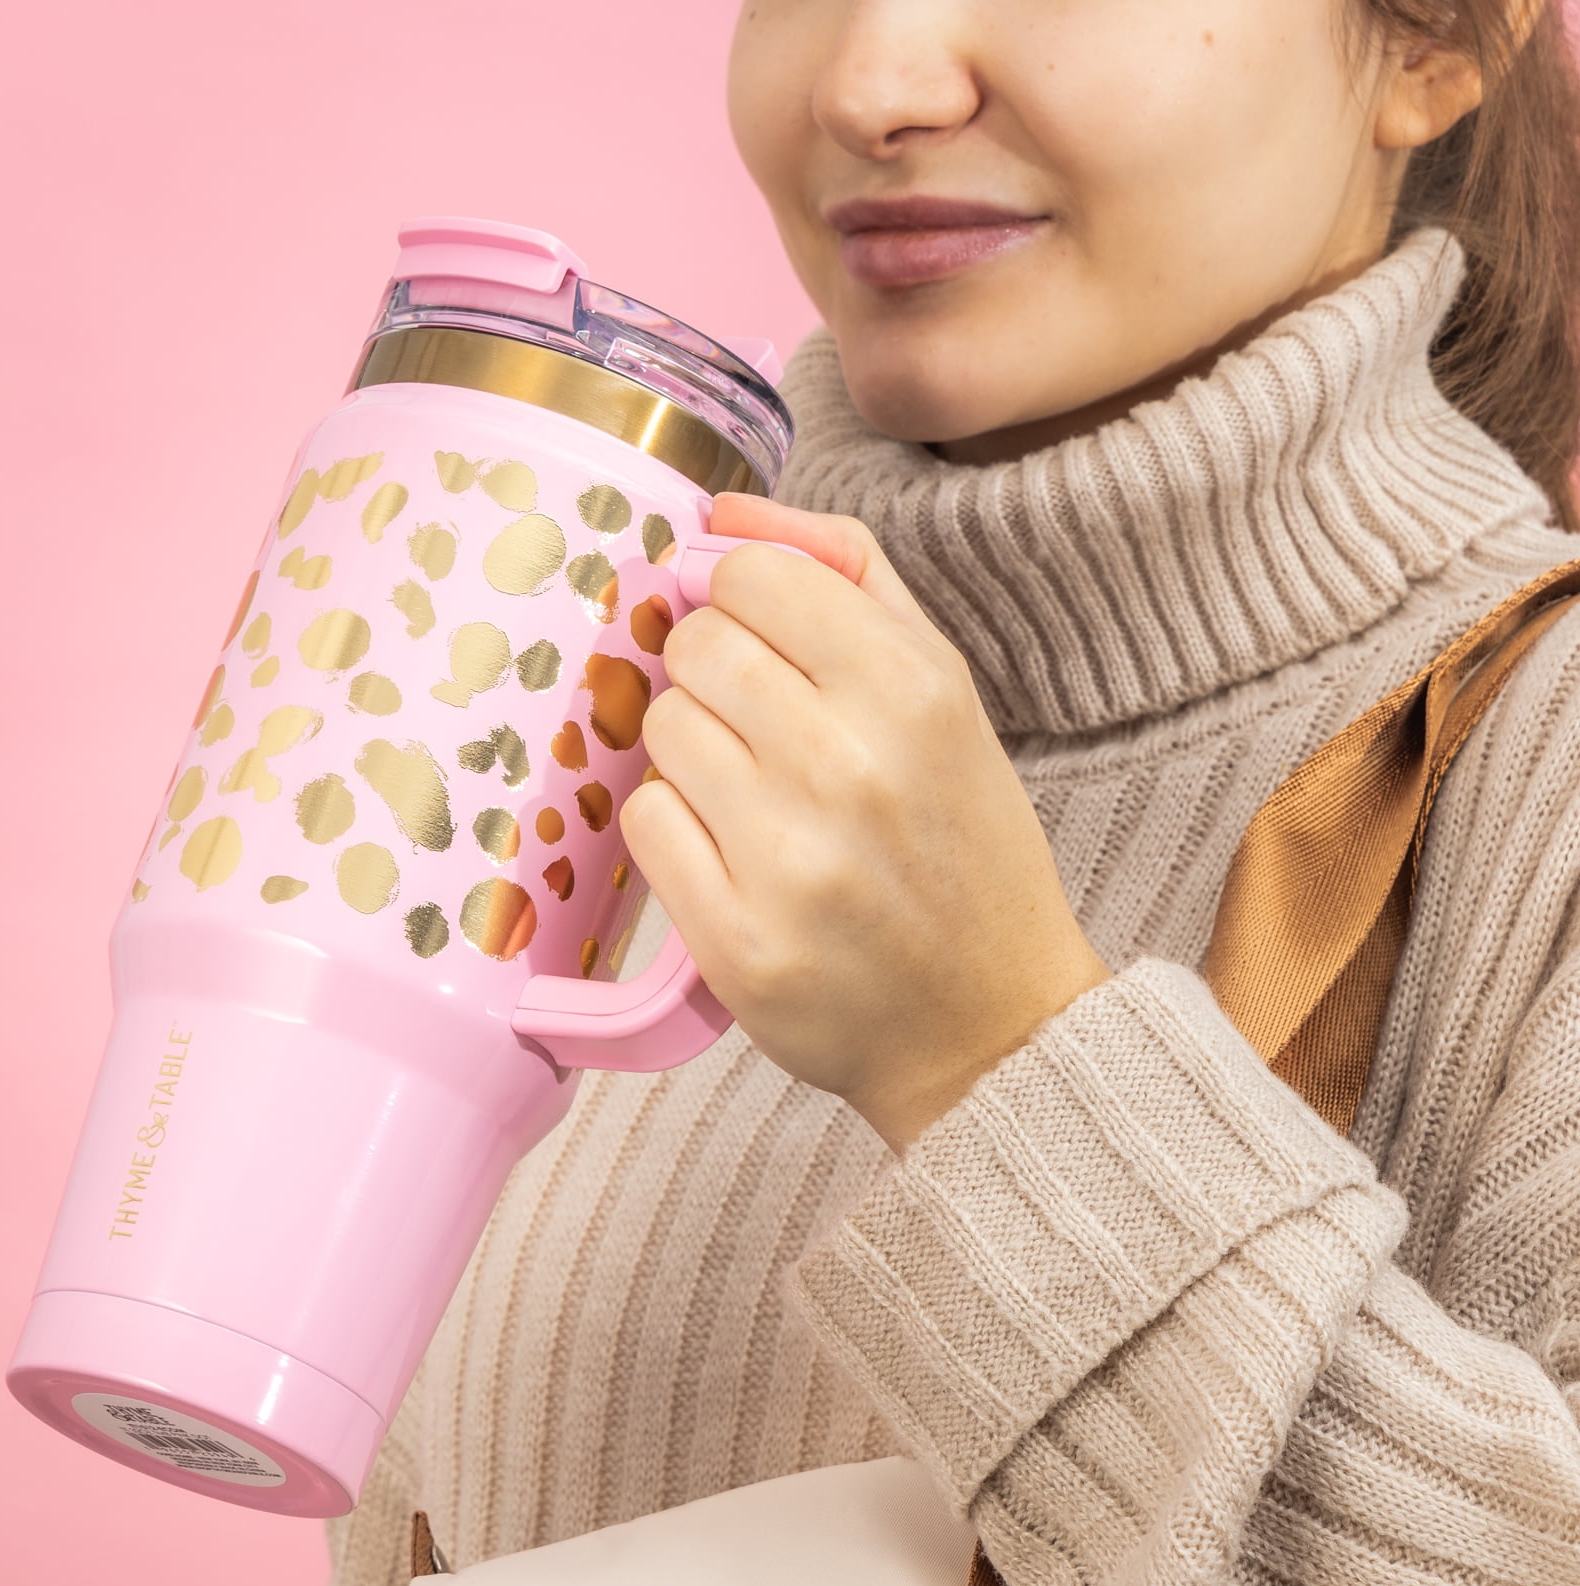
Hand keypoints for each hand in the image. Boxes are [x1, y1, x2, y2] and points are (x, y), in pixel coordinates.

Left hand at [620, 493, 1108, 1148]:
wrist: (991, 1025)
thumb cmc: (960, 846)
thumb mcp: (943, 691)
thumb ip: (846, 578)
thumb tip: (721, 511)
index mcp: (912, 688)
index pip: (748, 577)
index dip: (739, 602)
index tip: (764, 644)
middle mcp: (848, 765)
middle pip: (693, 649)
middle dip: (715, 680)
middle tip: (764, 735)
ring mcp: (787, 859)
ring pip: (660, 733)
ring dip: (692, 758)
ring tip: (758, 803)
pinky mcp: (735, 940)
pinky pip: (644, 825)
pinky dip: (675, 833)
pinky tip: (733, 857)